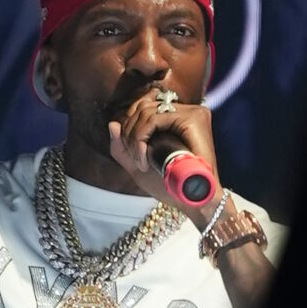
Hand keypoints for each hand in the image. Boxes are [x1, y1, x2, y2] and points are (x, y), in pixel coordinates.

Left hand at [108, 90, 222, 220]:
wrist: (194, 200)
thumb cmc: (170, 187)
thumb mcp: (138, 169)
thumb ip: (122, 149)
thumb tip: (112, 124)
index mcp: (174, 120)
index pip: (143, 106)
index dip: (129, 127)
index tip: (133, 154)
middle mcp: (185, 111)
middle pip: (142, 107)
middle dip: (129, 133)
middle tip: (136, 161)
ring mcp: (191, 113)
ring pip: (145, 112)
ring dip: (134, 139)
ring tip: (141, 163)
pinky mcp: (193, 119)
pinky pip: (153, 120)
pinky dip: (141, 139)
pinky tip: (144, 161)